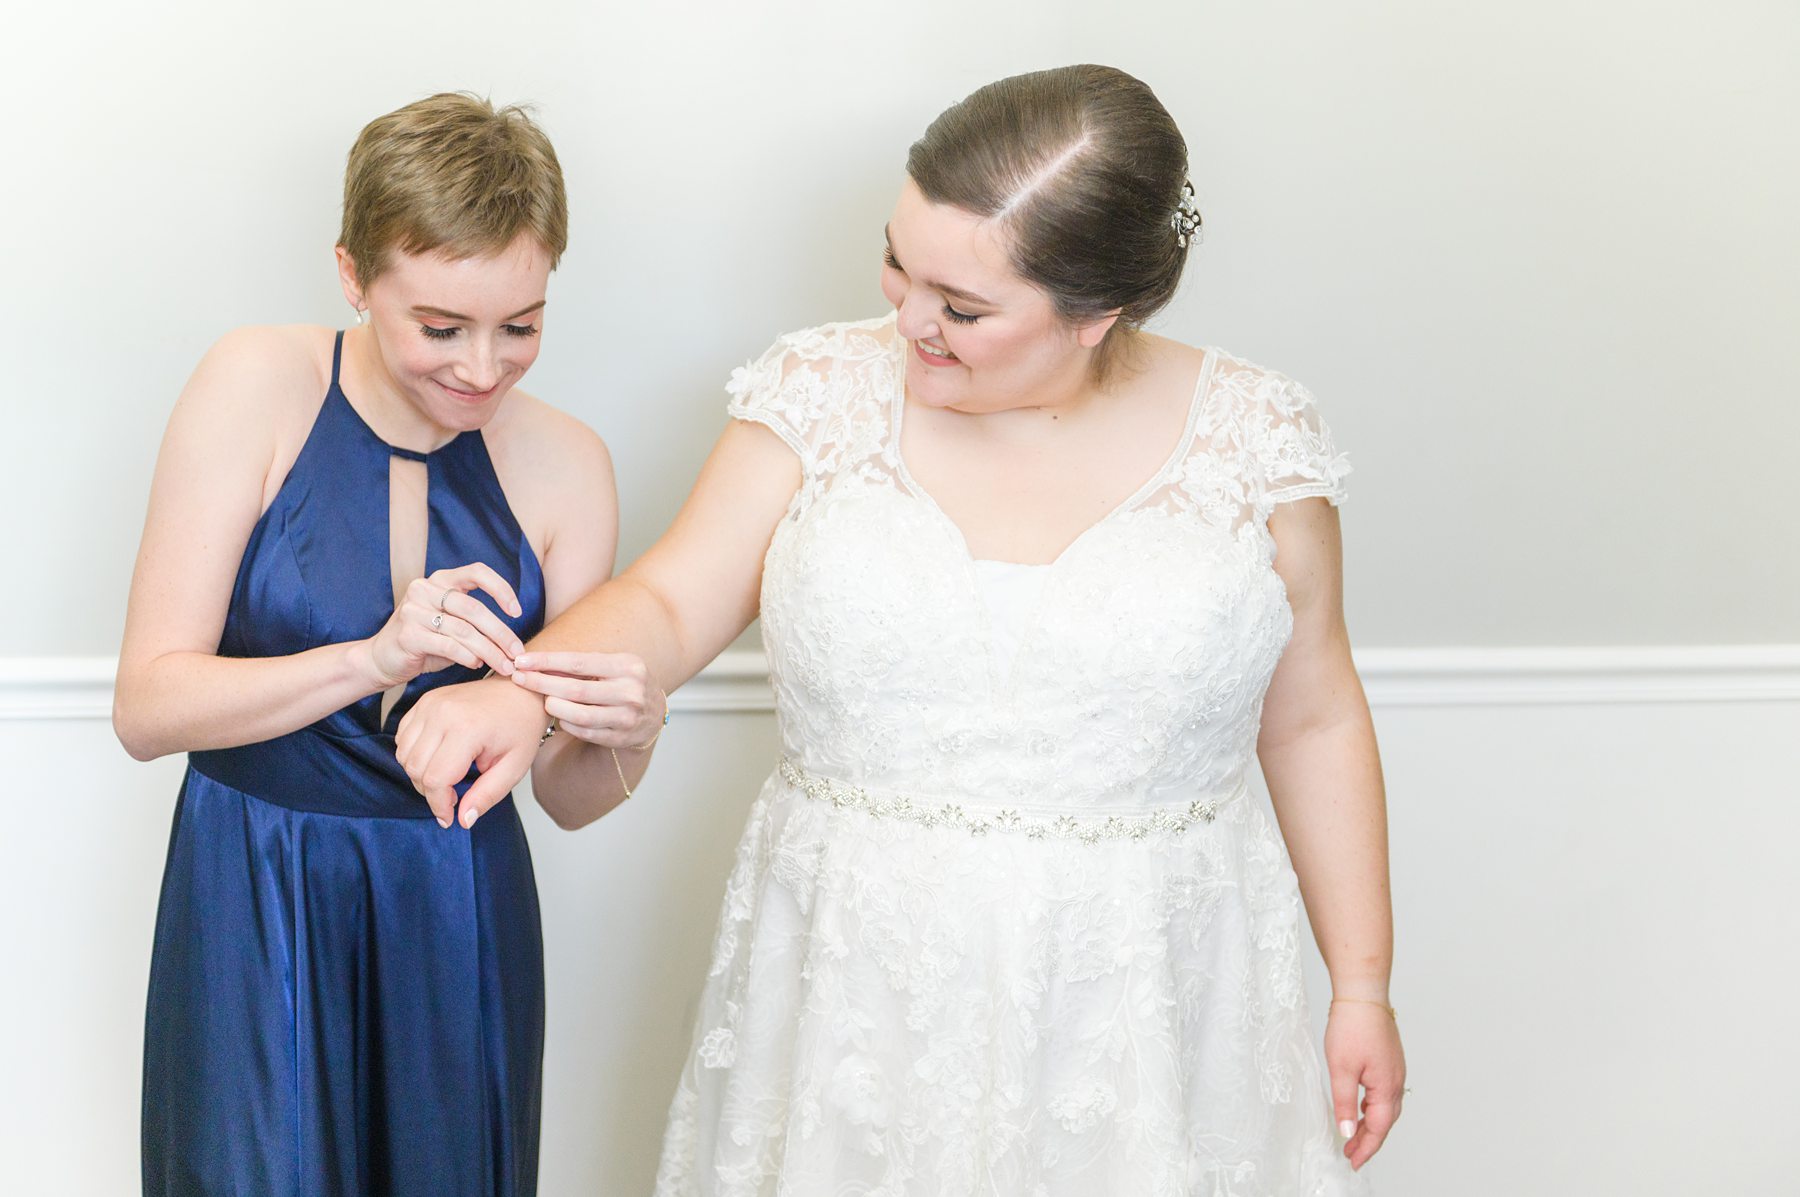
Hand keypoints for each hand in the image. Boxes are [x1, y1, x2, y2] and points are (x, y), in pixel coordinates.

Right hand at [361, 563, 525, 688]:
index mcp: (439, 580)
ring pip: (464, 630)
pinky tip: (477, 665)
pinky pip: (448, 645)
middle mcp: (425, 590)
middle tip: (518, 654)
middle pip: (474, 609)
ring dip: (490, 651)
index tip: (517, 612)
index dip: (501, 588)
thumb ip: (475, 623)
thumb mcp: (451, 625)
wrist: (380, 659)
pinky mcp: (408, 635)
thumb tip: (512, 641)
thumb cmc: (425, 642)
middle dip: (501, 633)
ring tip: (504, 666)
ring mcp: (413, 611)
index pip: (477, 572)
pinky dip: (467, 657)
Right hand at [394, 674, 545, 828]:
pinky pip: (403, 738)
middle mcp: (442, 713)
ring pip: (405, 755)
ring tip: (447, 777)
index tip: (449, 817)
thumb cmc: (521, 727)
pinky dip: (414, 754)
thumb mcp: (513, 767)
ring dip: (420, 774)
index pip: (435, 779)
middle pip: (416, 769)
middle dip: (430, 792)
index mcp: (467, 729)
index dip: (439, 805)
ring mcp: (430, 704)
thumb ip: (487, 795)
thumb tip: (462, 820)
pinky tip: (438, 758)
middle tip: (453, 796)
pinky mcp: (424, 701)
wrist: (519, 691)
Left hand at [509, 652, 665, 748]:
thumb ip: (583, 665)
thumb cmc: (624, 682)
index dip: (546, 661)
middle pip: (575, 689)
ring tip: (543, 700)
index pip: (578, 662)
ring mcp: (627, 717)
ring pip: (578, 714)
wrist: (654, 713)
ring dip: (553, 706)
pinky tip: (560, 716)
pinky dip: (567, 723)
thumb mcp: (613, 665)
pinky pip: (584, 731)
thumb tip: (537, 663)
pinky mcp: (621, 737)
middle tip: (519, 678)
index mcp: (627, 665)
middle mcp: (630, 691)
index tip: (521, 660)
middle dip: (541, 683)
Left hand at [1325, 999, 1405, 1169]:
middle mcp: (1395, 1081)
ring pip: (1386, 1107)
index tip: (1353, 1161)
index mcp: (1386, 1087)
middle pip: (1385, 1121)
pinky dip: (1374, 1107)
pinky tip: (1362, 1106)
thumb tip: (1347, 1131)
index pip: (1378, 1128)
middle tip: (1351, 1154)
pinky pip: (1384, 1092)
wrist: (1362, 993)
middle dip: (1369, 1140)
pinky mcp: (1389, 1060)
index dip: (1365, 1147)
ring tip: (1354, 1135)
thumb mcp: (1341, 1068)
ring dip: (1371, 1124)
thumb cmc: (1352, 1026)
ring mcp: (1394, 1069)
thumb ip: (1344, 1103)